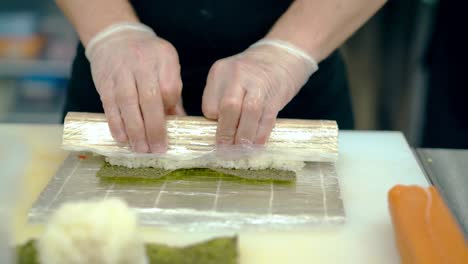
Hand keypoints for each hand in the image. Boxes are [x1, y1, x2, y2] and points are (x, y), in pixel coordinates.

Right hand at [86, 23, 183, 152]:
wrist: (115, 38)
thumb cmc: (147, 57)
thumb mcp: (165, 65)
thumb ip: (173, 93)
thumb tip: (181, 123)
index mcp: (164, 57)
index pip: (169, 88)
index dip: (170, 109)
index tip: (170, 125)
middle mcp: (142, 62)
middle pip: (150, 98)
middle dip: (154, 128)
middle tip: (158, 149)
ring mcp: (121, 71)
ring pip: (128, 104)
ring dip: (135, 130)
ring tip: (142, 149)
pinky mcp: (104, 81)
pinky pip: (110, 105)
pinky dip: (116, 124)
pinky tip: (123, 139)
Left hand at [202, 40, 317, 144]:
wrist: (282, 55)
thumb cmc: (250, 73)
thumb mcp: (229, 78)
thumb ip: (221, 99)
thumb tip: (217, 131)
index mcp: (220, 71)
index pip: (210, 105)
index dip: (214, 123)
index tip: (218, 134)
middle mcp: (238, 74)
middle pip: (229, 107)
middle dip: (226, 133)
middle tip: (225, 150)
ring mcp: (259, 83)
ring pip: (249, 114)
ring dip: (244, 137)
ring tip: (240, 152)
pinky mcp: (276, 94)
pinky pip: (267, 118)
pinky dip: (260, 135)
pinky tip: (256, 145)